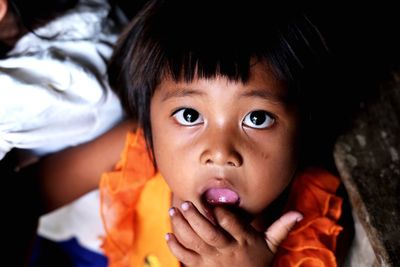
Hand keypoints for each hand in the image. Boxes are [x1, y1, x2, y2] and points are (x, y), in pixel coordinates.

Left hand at [166, 201, 301, 266]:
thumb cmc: (258, 262)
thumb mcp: (271, 246)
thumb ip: (281, 228)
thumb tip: (300, 213)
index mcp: (243, 242)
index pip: (231, 224)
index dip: (221, 212)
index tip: (212, 202)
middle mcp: (226, 251)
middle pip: (208, 233)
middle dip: (195, 217)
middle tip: (185, 203)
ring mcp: (211, 261)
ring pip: (194, 243)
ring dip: (181, 227)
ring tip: (174, 210)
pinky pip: (185, 257)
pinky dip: (175, 247)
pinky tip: (169, 234)